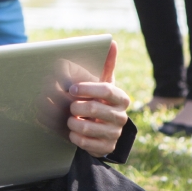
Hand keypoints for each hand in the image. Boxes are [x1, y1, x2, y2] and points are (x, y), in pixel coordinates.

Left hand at [66, 40, 130, 156]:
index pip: (107, 90)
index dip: (88, 88)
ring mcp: (115, 134)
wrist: (102, 128)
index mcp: (121, 98)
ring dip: (74, 122)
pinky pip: (86, 143)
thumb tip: (112, 42)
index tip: (72, 88)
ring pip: (88, 127)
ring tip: (70, 119)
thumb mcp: (103, 83)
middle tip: (69, 106)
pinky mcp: (107, 148)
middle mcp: (121, 117)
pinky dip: (75, 137)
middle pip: (95, 109)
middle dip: (77, 107)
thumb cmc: (99, 100)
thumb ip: (107, 65)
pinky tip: (73, 132)